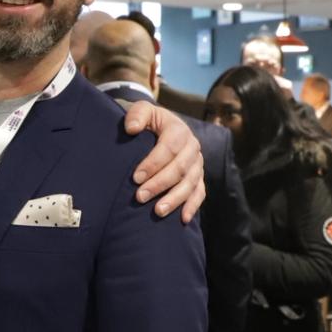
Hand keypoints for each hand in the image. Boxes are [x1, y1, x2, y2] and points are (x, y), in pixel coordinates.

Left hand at [124, 102, 206, 221]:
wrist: (161, 128)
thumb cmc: (148, 122)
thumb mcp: (142, 111)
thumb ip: (137, 115)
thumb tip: (131, 129)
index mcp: (179, 130)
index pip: (168, 148)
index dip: (153, 164)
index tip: (136, 178)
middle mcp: (192, 147)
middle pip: (179, 168)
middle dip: (160, 184)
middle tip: (140, 197)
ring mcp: (197, 164)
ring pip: (190, 183)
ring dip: (175, 198)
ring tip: (158, 211)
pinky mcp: (199, 177)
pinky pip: (200, 193)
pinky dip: (192, 206)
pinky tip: (183, 219)